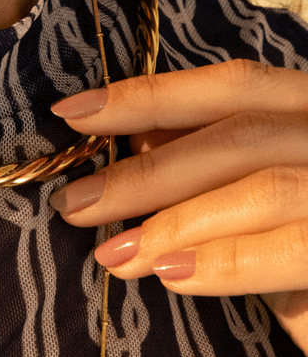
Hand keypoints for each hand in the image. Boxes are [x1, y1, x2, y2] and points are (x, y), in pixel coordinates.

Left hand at [47, 58, 307, 356]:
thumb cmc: (307, 237)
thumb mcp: (267, 190)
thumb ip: (218, 164)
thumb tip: (133, 142)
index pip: (229, 84)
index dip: (148, 93)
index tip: (72, 112)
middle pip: (235, 132)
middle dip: (146, 168)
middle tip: (76, 203)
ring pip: (263, 182)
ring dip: (177, 217)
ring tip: (114, 253)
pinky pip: (296, 242)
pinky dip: (230, 260)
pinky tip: (173, 273)